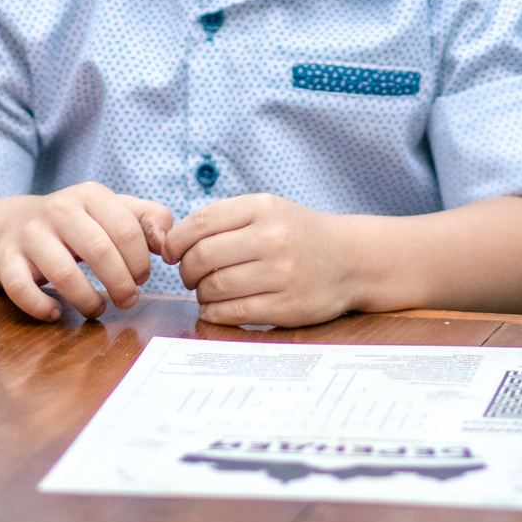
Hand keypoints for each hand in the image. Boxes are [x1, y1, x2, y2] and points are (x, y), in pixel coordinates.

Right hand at [0, 184, 173, 319]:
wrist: (12, 225)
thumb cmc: (77, 224)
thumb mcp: (112, 211)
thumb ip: (148, 219)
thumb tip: (168, 243)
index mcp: (89, 194)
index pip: (126, 229)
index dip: (141, 261)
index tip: (142, 278)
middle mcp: (57, 209)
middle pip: (99, 251)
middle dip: (121, 284)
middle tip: (128, 300)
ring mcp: (28, 234)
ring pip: (63, 273)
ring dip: (87, 301)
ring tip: (97, 310)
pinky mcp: (6, 259)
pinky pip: (21, 289)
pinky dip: (41, 307)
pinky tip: (56, 313)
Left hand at [165, 194, 356, 328]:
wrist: (351, 259)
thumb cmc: (298, 234)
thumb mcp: (268, 210)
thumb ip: (223, 220)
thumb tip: (171, 243)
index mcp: (263, 208)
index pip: (200, 223)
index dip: (175, 241)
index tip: (171, 253)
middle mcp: (273, 238)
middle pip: (202, 257)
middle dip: (185, 270)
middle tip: (189, 275)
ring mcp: (282, 274)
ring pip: (214, 288)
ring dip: (200, 293)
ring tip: (206, 291)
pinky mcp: (287, 307)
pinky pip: (232, 313)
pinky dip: (213, 313)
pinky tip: (216, 308)